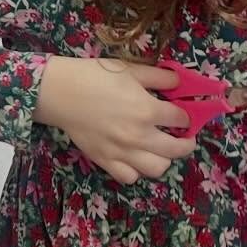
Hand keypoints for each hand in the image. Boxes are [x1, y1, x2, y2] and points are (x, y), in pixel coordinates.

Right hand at [33, 56, 196, 183]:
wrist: (60, 92)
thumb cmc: (94, 76)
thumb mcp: (129, 69)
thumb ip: (159, 76)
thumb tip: (180, 83)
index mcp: (147, 110)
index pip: (181, 119)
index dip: (186, 115)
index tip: (182, 113)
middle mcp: (139, 135)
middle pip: (177, 149)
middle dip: (186, 143)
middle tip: (184, 137)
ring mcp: (122, 152)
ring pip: (157, 169)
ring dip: (164, 159)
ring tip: (159, 149)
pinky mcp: (106, 161)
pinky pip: (130, 177)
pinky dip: (136, 170)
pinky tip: (135, 158)